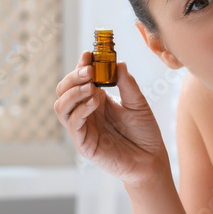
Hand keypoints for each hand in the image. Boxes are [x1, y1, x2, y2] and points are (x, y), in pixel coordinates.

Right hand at [54, 51, 169, 187]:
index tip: (88, 54)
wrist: (151, 159)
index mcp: (96, 99)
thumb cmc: (144, 132)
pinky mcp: (84, 144)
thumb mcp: (138, 103)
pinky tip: (94, 103)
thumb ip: (127, 84)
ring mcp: (83, 128)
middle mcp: (86, 112)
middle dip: (73, 78)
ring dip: (73, 93)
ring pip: (61, 107)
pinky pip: (73, 124)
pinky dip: (80, 111)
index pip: (80, 79)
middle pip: (64, 91)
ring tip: (90, 86)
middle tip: (88, 70)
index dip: (81, 65)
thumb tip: (118, 63)